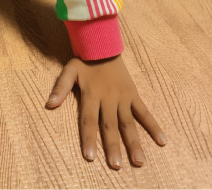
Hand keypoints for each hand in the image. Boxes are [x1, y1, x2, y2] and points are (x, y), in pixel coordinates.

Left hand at [45, 55, 166, 168]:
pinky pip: (144, 112)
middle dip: (113, 146)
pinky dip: (153, 125)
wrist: (103, 45)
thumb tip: (49, 104)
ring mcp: (122, 97)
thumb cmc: (85, 61)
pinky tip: (162, 141)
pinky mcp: (133, 94)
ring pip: (128, 122)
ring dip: (134, 142)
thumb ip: (60, 87)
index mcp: (91, 94)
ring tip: (138, 161)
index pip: (88, 120)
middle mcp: (108, 98)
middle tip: (116, 166)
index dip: (88, 138)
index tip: (90, 157)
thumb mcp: (69, 71)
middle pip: (110, 125)